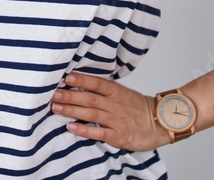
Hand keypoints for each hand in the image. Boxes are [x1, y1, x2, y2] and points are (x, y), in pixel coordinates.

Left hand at [51, 72, 170, 150]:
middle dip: (69, 96)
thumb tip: (77, 81)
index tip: (66, 77)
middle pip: (89, 98)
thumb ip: (103, 89)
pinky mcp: (118, 136)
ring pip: (91, 114)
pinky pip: (98, 133)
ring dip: (72, 111)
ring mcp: (117, 120)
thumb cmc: (136, 106)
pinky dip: (83, 130)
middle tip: (53, 94)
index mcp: (116, 91)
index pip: (97, 83)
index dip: (82, 80)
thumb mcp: (121, 92)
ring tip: (56, 108)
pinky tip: (70, 127)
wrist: (159, 123)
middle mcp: (115, 104)